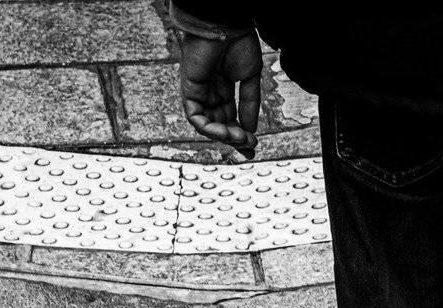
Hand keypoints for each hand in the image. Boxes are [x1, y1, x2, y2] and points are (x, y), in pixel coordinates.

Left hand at [179, 30, 261, 157]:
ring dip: (224, 136)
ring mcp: (199, 92)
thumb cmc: (238, 43)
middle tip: (249, 146)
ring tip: (241, 139)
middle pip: (220, 125)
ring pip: (207, 126)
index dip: (240, 135)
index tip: (252, 148)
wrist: (227, 24)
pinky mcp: (189, 90)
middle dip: (234, 139)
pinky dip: (210, 129)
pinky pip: (196, 118)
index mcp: (223, 89)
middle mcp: (210, 93)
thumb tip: (250, 131)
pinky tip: (226, 132)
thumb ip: (249, 105)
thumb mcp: (250, 79)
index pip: (230, 119)